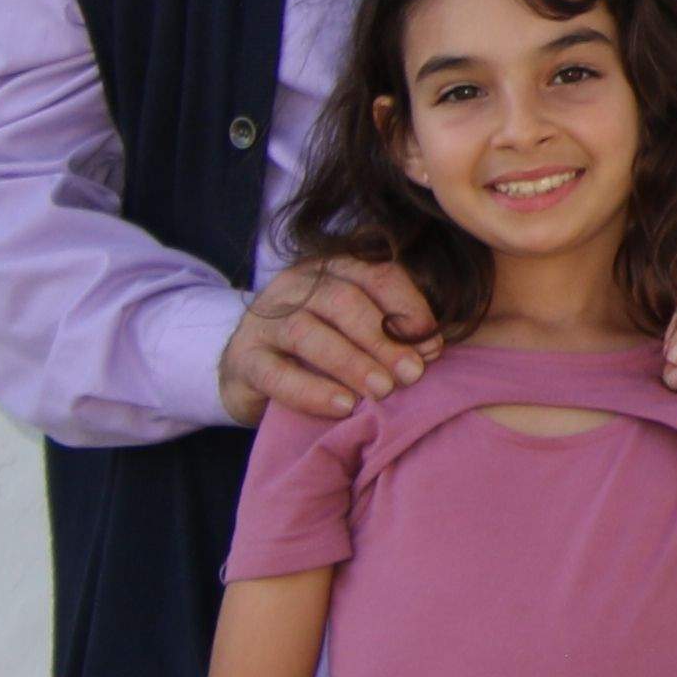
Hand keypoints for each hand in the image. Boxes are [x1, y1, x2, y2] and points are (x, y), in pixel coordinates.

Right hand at [220, 255, 432, 426]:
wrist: (251, 373)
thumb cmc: (320, 350)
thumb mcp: (355, 330)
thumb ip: (391, 330)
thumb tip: (432, 349)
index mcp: (332, 269)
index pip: (377, 274)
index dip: (409, 308)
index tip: (433, 345)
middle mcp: (295, 286)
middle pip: (343, 301)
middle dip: (384, 338)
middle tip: (412, 373)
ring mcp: (264, 320)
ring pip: (308, 332)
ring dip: (352, 362)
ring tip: (383, 390)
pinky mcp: (244, 359)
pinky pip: (275, 373)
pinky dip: (312, 391)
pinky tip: (343, 407)